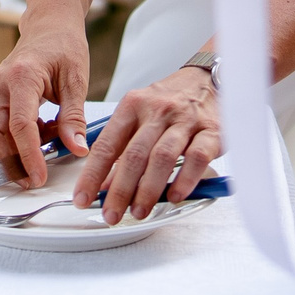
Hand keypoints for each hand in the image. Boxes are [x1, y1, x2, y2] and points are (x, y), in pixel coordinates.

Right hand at [0, 20, 93, 187]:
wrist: (51, 24)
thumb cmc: (65, 45)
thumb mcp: (77, 80)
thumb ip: (74, 117)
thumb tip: (77, 149)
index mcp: (22, 76)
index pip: (19, 125)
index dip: (28, 156)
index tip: (39, 177)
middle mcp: (1, 83)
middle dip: (7, 162)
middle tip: (31, 180)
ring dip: (12, 152)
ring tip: (45, 151)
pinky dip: (17, 139)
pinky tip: (44, 133)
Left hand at [71, 65, 222, 223]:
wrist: (207, 81)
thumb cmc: (169, 102)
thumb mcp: (138, 116)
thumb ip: (122, 147)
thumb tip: (105, 185)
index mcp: (132, 106)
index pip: (107, 144)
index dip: (92, 174)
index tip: (82, 198)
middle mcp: (157, 111)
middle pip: (134, 154)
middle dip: (120, 190)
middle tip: (112, 214)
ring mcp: (185, 120)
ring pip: (162, 157)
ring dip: (148, 189)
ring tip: (139, 211)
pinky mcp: (211, 131)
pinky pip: (196, 158)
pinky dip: (184, 180)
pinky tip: (175, 196)